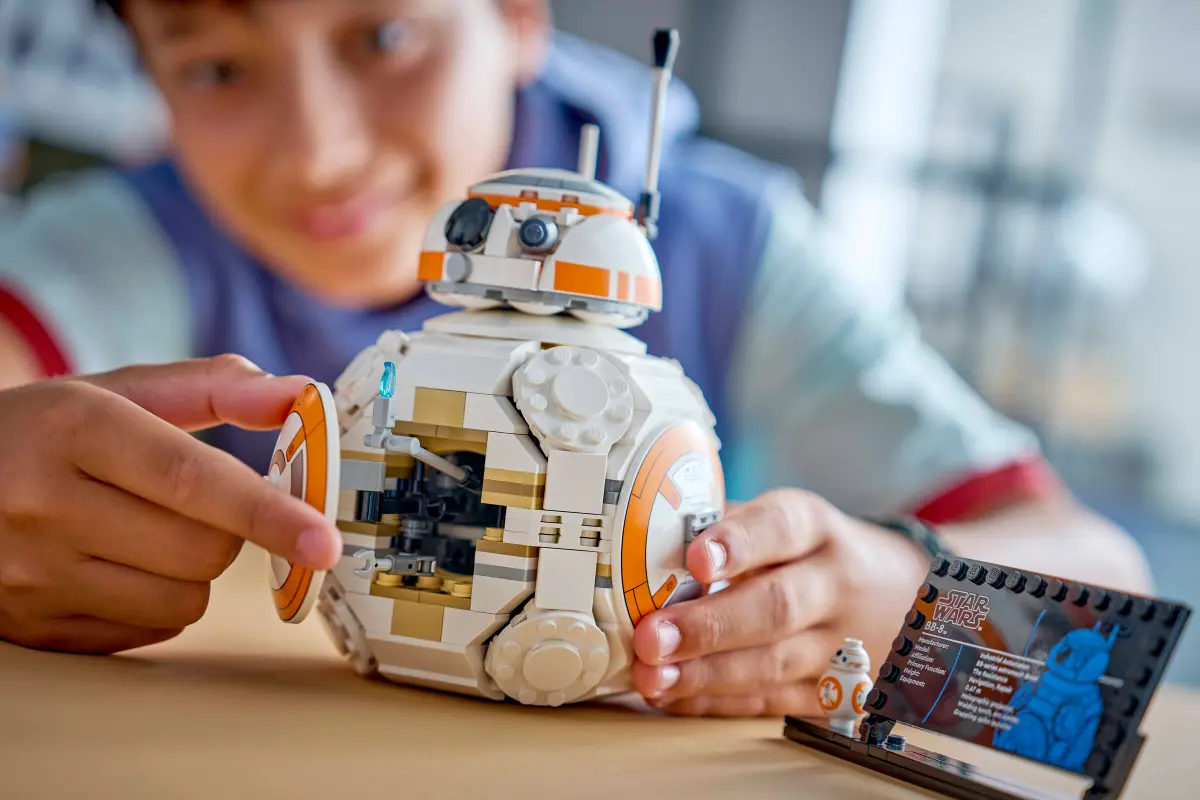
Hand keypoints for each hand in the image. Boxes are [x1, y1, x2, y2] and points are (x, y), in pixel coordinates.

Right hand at [0, 356, 342, 654]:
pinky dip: (157, 603)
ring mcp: (31, 576)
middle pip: (202, 550)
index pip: (190, 479)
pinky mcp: (33, 628)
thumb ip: (213, 387)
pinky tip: (117, 565)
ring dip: (194, 571)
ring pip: (183, 600)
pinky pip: (149, 632)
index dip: (266, 511)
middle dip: (229, 531)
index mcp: (72, 428)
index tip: (323, 538)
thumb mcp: (116, 391)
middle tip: (194, 505)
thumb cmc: (46, 432)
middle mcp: (43, 504)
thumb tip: (298, 393)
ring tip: (145, 532)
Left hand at [630, 488, 928, 715]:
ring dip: (705, 673)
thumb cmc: (810, 553)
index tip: (697, 558)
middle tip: (652, 636)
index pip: (780, 528)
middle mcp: (833, 584)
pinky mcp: (831, 693)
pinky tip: (672, 696)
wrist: (901, 598)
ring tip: (651, 675)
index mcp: (815, 529)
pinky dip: (715, 702)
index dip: (738, 543)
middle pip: (777, 606)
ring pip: (773, 663)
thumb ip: (723, 525)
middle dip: (709, 625)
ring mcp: (839, 645)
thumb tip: (644, 535)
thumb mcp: (783, 521)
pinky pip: (769, 701)